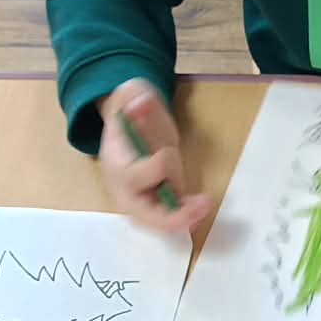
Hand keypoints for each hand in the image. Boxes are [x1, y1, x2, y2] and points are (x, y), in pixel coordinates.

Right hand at [98, 78, 212, 231]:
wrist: (124, 133)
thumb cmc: (130, 117)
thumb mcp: (130, 98)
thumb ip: (134, 97)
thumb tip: (140, 104)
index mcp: (117, 166)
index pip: (139, 175)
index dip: (160, 165)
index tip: (168, 151)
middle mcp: (126, 192)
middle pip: (147, 215)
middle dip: (174, 215)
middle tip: (203, 203)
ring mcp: (140, 204)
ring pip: (162, 222)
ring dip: (184, 216)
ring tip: (204, 204)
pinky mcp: (155, 208)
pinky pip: (171, 220)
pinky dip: (187, 216)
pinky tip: (201, 206)